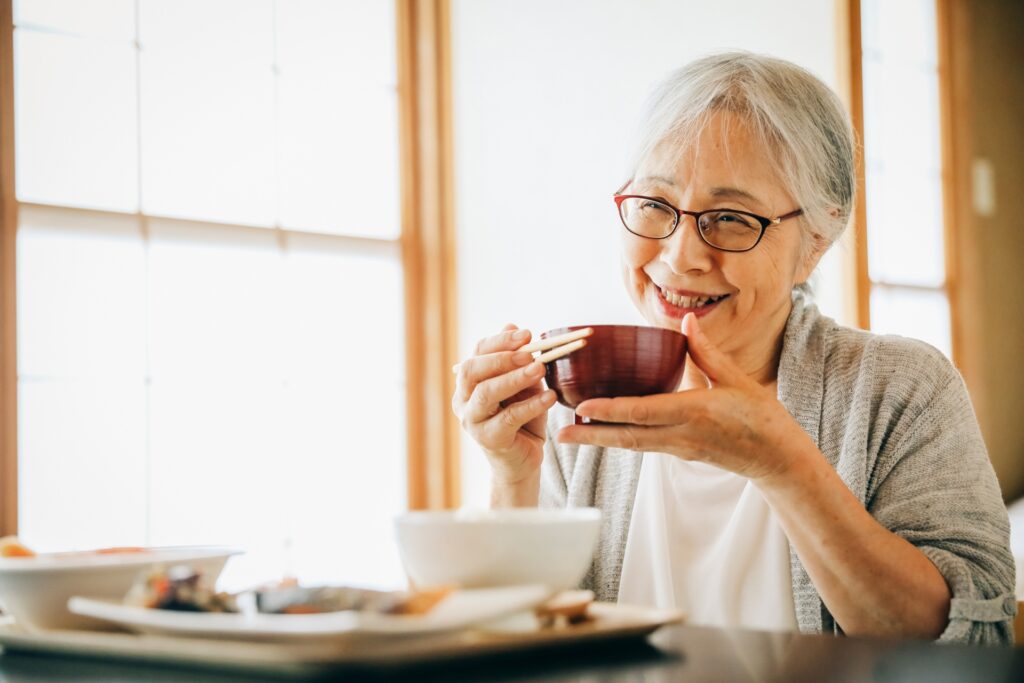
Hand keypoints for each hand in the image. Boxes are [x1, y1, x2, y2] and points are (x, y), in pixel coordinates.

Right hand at [452, 324, 557, 485]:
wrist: (522, 461)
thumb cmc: (522, 419)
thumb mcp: (523, 385)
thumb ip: (518, 360)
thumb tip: (513, 325)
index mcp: (469, 382)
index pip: (477, 353)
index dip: (500, 341)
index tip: (527, 334)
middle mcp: (463, 400)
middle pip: (472, 370)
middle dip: (502, 357)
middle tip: (530, 353)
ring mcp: (472, 421)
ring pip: (486, 393)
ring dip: (514, 378)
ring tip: (540, 369)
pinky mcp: (488, 439)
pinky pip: (508, 418)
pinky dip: (531, 405)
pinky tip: (549, 397)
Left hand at [556, 313, 815, 482]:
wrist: (778, 460)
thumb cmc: (762, 417)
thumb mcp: (737, 380)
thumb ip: (707, 352)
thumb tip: (685, 321)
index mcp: (696, 412)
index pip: (644, 412)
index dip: (611, 410)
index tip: (583, 407)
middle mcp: (681, 435)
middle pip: (627, 437)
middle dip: (591, 436)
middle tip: (559, 434)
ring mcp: (679, 449)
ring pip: (632, 444)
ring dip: (600, 440)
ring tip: (570, 434)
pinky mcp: (680, 454)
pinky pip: (643, 445)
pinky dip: (620, 439)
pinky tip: (603, 432)